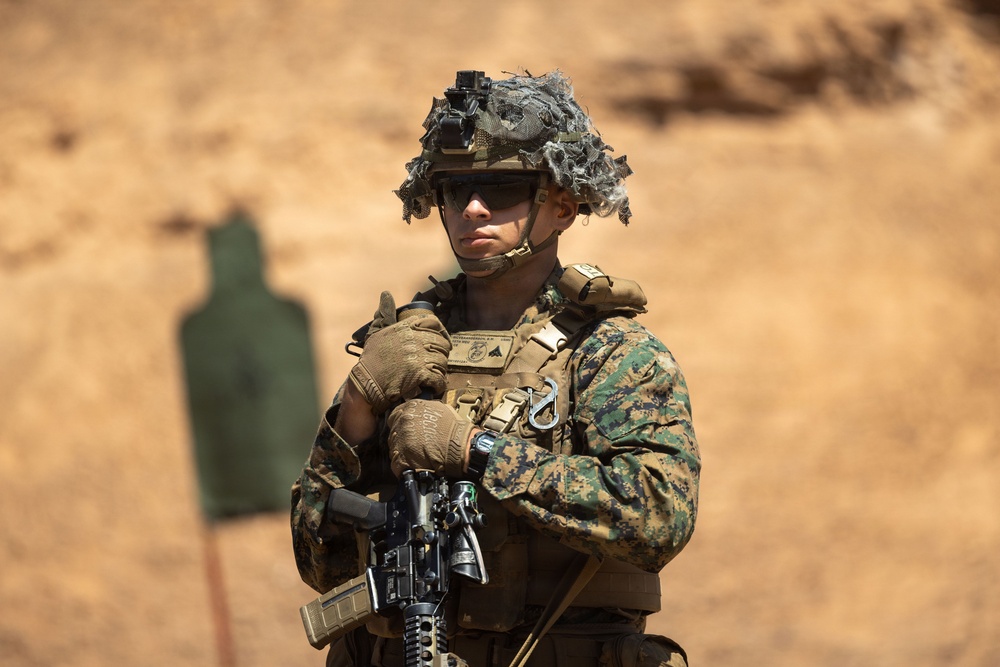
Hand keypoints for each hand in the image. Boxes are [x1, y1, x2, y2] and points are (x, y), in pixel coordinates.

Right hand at [349, 292, 450, 414]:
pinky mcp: (421, 375)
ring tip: (432, 373)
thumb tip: (386, 295)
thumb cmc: (372, 359)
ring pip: (442, 361)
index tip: (439, 340)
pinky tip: (433, 385)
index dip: (440, 332)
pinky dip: (438, 384)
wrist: (366, 383)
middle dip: (440, 352)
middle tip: (434, 360)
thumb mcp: (376, 332)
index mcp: (406, 328)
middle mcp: (414, 340)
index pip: (434, 323)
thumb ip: (384, 314)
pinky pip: (439, 378)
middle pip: (441, 343)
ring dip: (439, 369)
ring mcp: (419, 357)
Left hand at [386, 400, 473, 477]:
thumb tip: (416, 413)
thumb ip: (423, 410)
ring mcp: (400, 439)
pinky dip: (403, 465)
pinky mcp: (401, 458)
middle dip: (402, 437)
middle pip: (394, 431)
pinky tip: (414, 464)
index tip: (408, 430)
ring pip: (394, 447)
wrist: (460, 447)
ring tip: (417, 454)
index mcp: (410, 408)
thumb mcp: (439, 409)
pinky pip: (396, 462)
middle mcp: (403, 421)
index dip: (401, 424)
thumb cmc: (454, 430)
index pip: (395, 416)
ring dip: (402, 451)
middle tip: (414, 444)